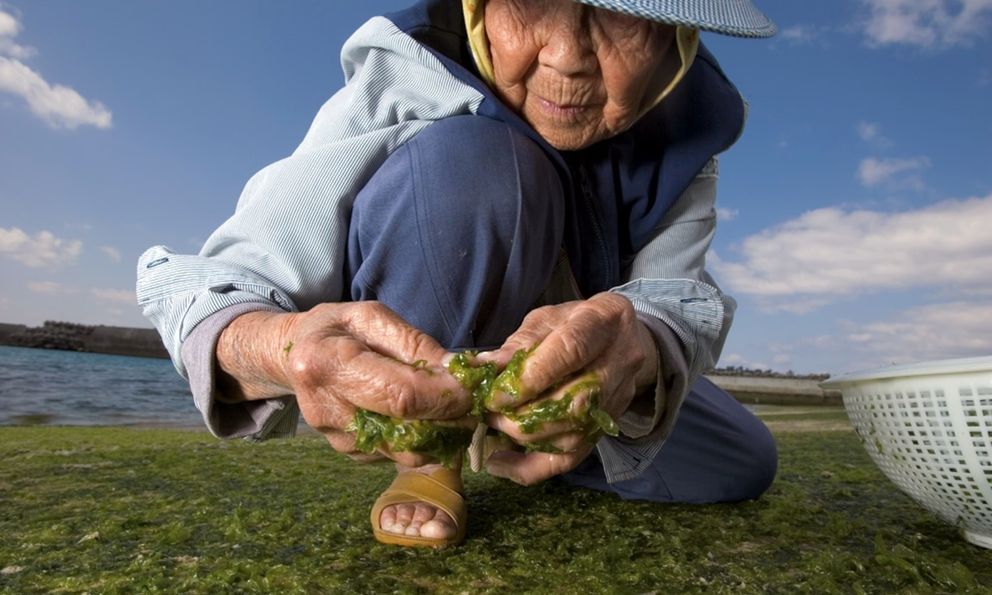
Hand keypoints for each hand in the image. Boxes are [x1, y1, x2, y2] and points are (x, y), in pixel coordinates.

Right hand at [216, 302, 472, 466]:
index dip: (445, 396)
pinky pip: (398, 454)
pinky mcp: (349, 454)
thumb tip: (461, 370)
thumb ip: (415, 344)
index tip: (473, 388)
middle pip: (407, 433)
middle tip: (471, 401)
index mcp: (327, 364)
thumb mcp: (372, 317)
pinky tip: (422, 415)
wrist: (294, 356)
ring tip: (450, 406)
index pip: (400, 395)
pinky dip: (420, 439)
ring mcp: (336, 439)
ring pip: (408, 452)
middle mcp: (327, 410)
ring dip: (439, 434)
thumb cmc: (338, 329)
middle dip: (450, 420)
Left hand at [479, 292, 657, 484]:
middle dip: (523, 415)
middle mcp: (619, 363)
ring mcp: (617, 400)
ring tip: (494, 428)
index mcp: (604, 321)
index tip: (495, 395)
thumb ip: (519, 343)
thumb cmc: (577, 323)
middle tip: (489, 412)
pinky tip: (500, 463)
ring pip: (572, 436)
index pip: (570, 352)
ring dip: (524, 438)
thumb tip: (484, 369)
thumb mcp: (548, 319)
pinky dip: (531, 467)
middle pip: (574, 403)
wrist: (622, 339)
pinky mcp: (606, 427)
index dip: (530, 378)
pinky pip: (572, 458)